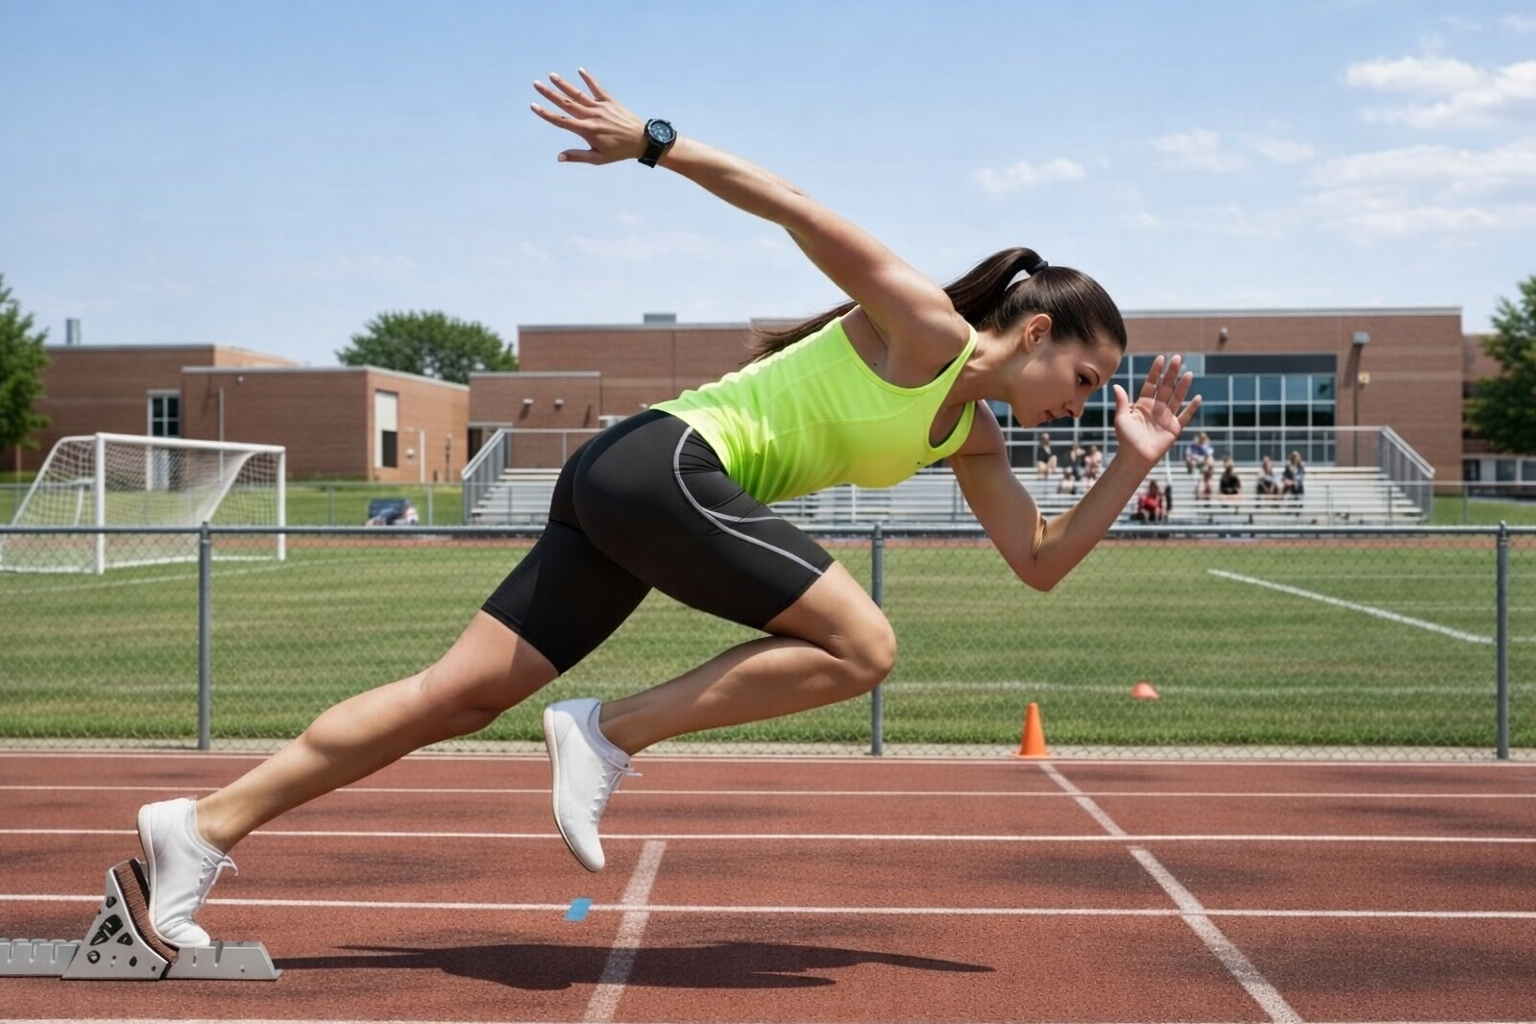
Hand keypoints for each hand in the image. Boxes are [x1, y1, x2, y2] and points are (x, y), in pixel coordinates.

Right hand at [529, 69, 646, 164]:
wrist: (642, 140)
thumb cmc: (619, 152)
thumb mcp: (598, 159)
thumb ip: (577, 156)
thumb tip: (559, 157)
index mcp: (586, 131)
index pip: (561, 121)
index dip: (546, 113)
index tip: (533, 105)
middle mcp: (591, 116)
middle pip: (565, 103)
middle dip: (549, 94)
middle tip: (536, 84)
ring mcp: (600, 106)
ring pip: (578, 94)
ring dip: (564, 84)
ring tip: (551, 75)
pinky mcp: (610, 101)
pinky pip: (597, 87)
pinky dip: (588, 78)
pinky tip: (580, 70)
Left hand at [1111, 355, 1200, 465]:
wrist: (1135, 457)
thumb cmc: (1126, 438)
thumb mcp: (1121, 418)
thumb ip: (1121, 402)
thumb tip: (1115, 386)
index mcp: (1143, 404)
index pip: (1151, 383)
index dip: (1156, 371)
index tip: (1161, 359)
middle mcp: (1157, 408)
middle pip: (1166, 387)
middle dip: (1172, 373)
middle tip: (1178, 358)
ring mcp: (1166, 417)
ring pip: (1177, 398)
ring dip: (1183, 386)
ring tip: (1188, 373)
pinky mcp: (1174, 428)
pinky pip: (1185, 416)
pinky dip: (1191, 408)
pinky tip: (1197, 397)